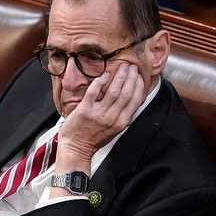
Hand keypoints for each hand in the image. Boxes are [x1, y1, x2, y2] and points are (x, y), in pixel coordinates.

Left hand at [51, 63, 143, 195]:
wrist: (76, 148)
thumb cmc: (94, 139)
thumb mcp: (114, 130)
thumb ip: (122, 117)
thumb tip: (131, 100)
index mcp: (121, 123)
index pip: (135, 101)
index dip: (139, 87)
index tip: (139, 77)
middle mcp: (112, 118)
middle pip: (126, 93)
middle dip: (131, 78)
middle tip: (133, 67)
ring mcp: (98, 114)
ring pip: (113, 91)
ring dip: (120, 76)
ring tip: (123, 67)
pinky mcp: (85, 110)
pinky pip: (94, 92)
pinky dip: (100, 81)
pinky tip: (105, 74)